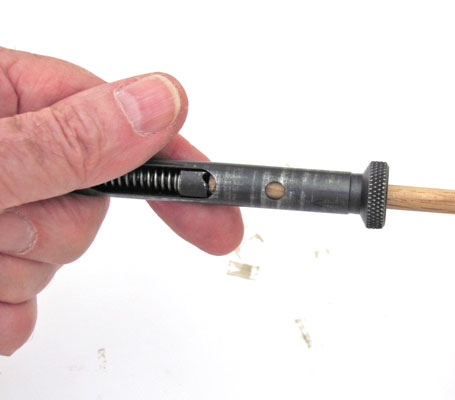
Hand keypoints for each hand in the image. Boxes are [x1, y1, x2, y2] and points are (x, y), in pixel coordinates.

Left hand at [0, 48, 243, 354]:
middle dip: (54, 230)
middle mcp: (7, 152)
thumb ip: (67, 138)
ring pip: (58, 260)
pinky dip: (0, 313)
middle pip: (91, 203)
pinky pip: (22, 307)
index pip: (121, 122)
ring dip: (15, 274)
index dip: (175, 167)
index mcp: (3, 99)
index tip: (223, 207)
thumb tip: (159, 102)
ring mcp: (0, 211)